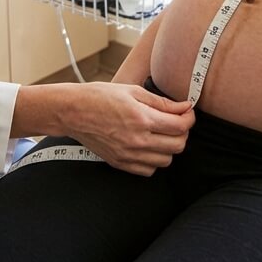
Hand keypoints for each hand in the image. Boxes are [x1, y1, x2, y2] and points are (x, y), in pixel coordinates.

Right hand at [64, 83, 193, 175]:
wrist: (72, 112)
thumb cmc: (100, 97)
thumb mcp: (133, 91)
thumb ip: (162, 102)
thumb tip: (184, 107)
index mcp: (141, 118)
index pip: (180, 126)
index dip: (189, 118)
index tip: (186, 113)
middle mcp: (137, 140)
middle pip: (178, 145)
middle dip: (182, 132)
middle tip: (176, 122)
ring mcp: (128, 155)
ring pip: (166, 160)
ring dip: (169, 147)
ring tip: (161, 134)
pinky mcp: (120, 163)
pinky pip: (149, 170)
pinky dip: (154, 160)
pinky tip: (148, 146)